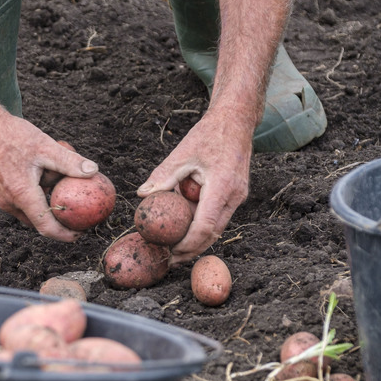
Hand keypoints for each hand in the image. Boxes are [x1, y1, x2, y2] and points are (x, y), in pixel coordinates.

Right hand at [0, 109, 99, 240]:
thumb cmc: (9, 134)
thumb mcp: (45, 146)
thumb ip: (70, 162)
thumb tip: (93, 171)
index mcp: (21, 194)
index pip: (45, 226)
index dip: (64, 234)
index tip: (78, 235)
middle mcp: (6, 201)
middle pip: (36, 219)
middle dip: (54, 214)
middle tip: (72, 206)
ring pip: (25, 209)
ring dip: (40, 201)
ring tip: (53, 180)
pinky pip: (14, 200)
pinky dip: (28, 194)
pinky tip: (36, 175)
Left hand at [137, 109, 252, 262]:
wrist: (235, 121)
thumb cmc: (208, 135)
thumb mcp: (182, 153)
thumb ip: (163, 176)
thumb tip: (142, 195)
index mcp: (222, 187)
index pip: (205, 226)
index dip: (188, 243)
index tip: (170, 252)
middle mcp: (234, 195)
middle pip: (214, 233)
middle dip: (192, 250)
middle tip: (170, 259)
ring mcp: (238, 196)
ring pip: (218, 227)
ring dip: (197, 240)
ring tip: (174, 250)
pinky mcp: (235, 194)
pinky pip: (218, 215)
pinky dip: (202, 225)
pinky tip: (185, 230)